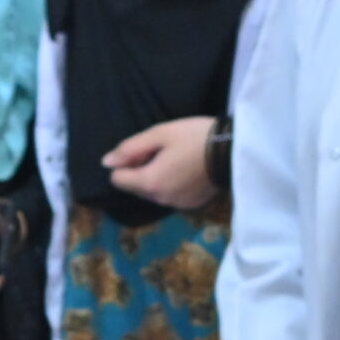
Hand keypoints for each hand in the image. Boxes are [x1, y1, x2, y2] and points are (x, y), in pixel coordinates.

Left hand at [103, 117, 217, 209]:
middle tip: (163, 150)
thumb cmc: (194, 137)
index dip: (125, 163)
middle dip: (141, 171)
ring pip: (153, 192)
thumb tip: (106, 162)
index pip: (118, 180)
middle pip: (135, 187)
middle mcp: (159, 199)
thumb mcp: (159, 134)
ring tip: (177, 158)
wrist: (233, 150)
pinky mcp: (191, 205)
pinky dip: (172, 184)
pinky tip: (187, 169)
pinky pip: (170, 195)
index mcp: (149, 183)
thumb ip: (130, 149)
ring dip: (157, 178)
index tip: (143, 150)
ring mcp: (177, 204)